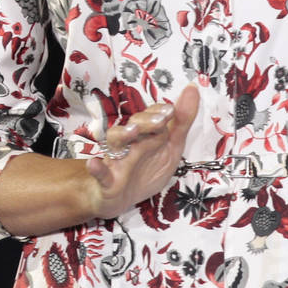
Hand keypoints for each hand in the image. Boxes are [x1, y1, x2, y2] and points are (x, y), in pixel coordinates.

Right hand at [85, 84, 198, 218]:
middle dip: (147, 121)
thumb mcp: (171, 148)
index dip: (160, 111)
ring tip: (132, 130)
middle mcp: (130, 142)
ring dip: (123, 134)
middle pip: (135, 125)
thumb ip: (182, 121)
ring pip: (115, 141)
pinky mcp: (106, 181)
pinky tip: (95, 164)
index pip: (152, 115)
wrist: (121, 200)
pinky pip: (99, 173)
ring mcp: (117, 160)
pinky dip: (97, 169)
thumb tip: (192, 88)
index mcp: (146, 134)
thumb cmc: (147, 170)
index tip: (170, 110)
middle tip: (160, 120)